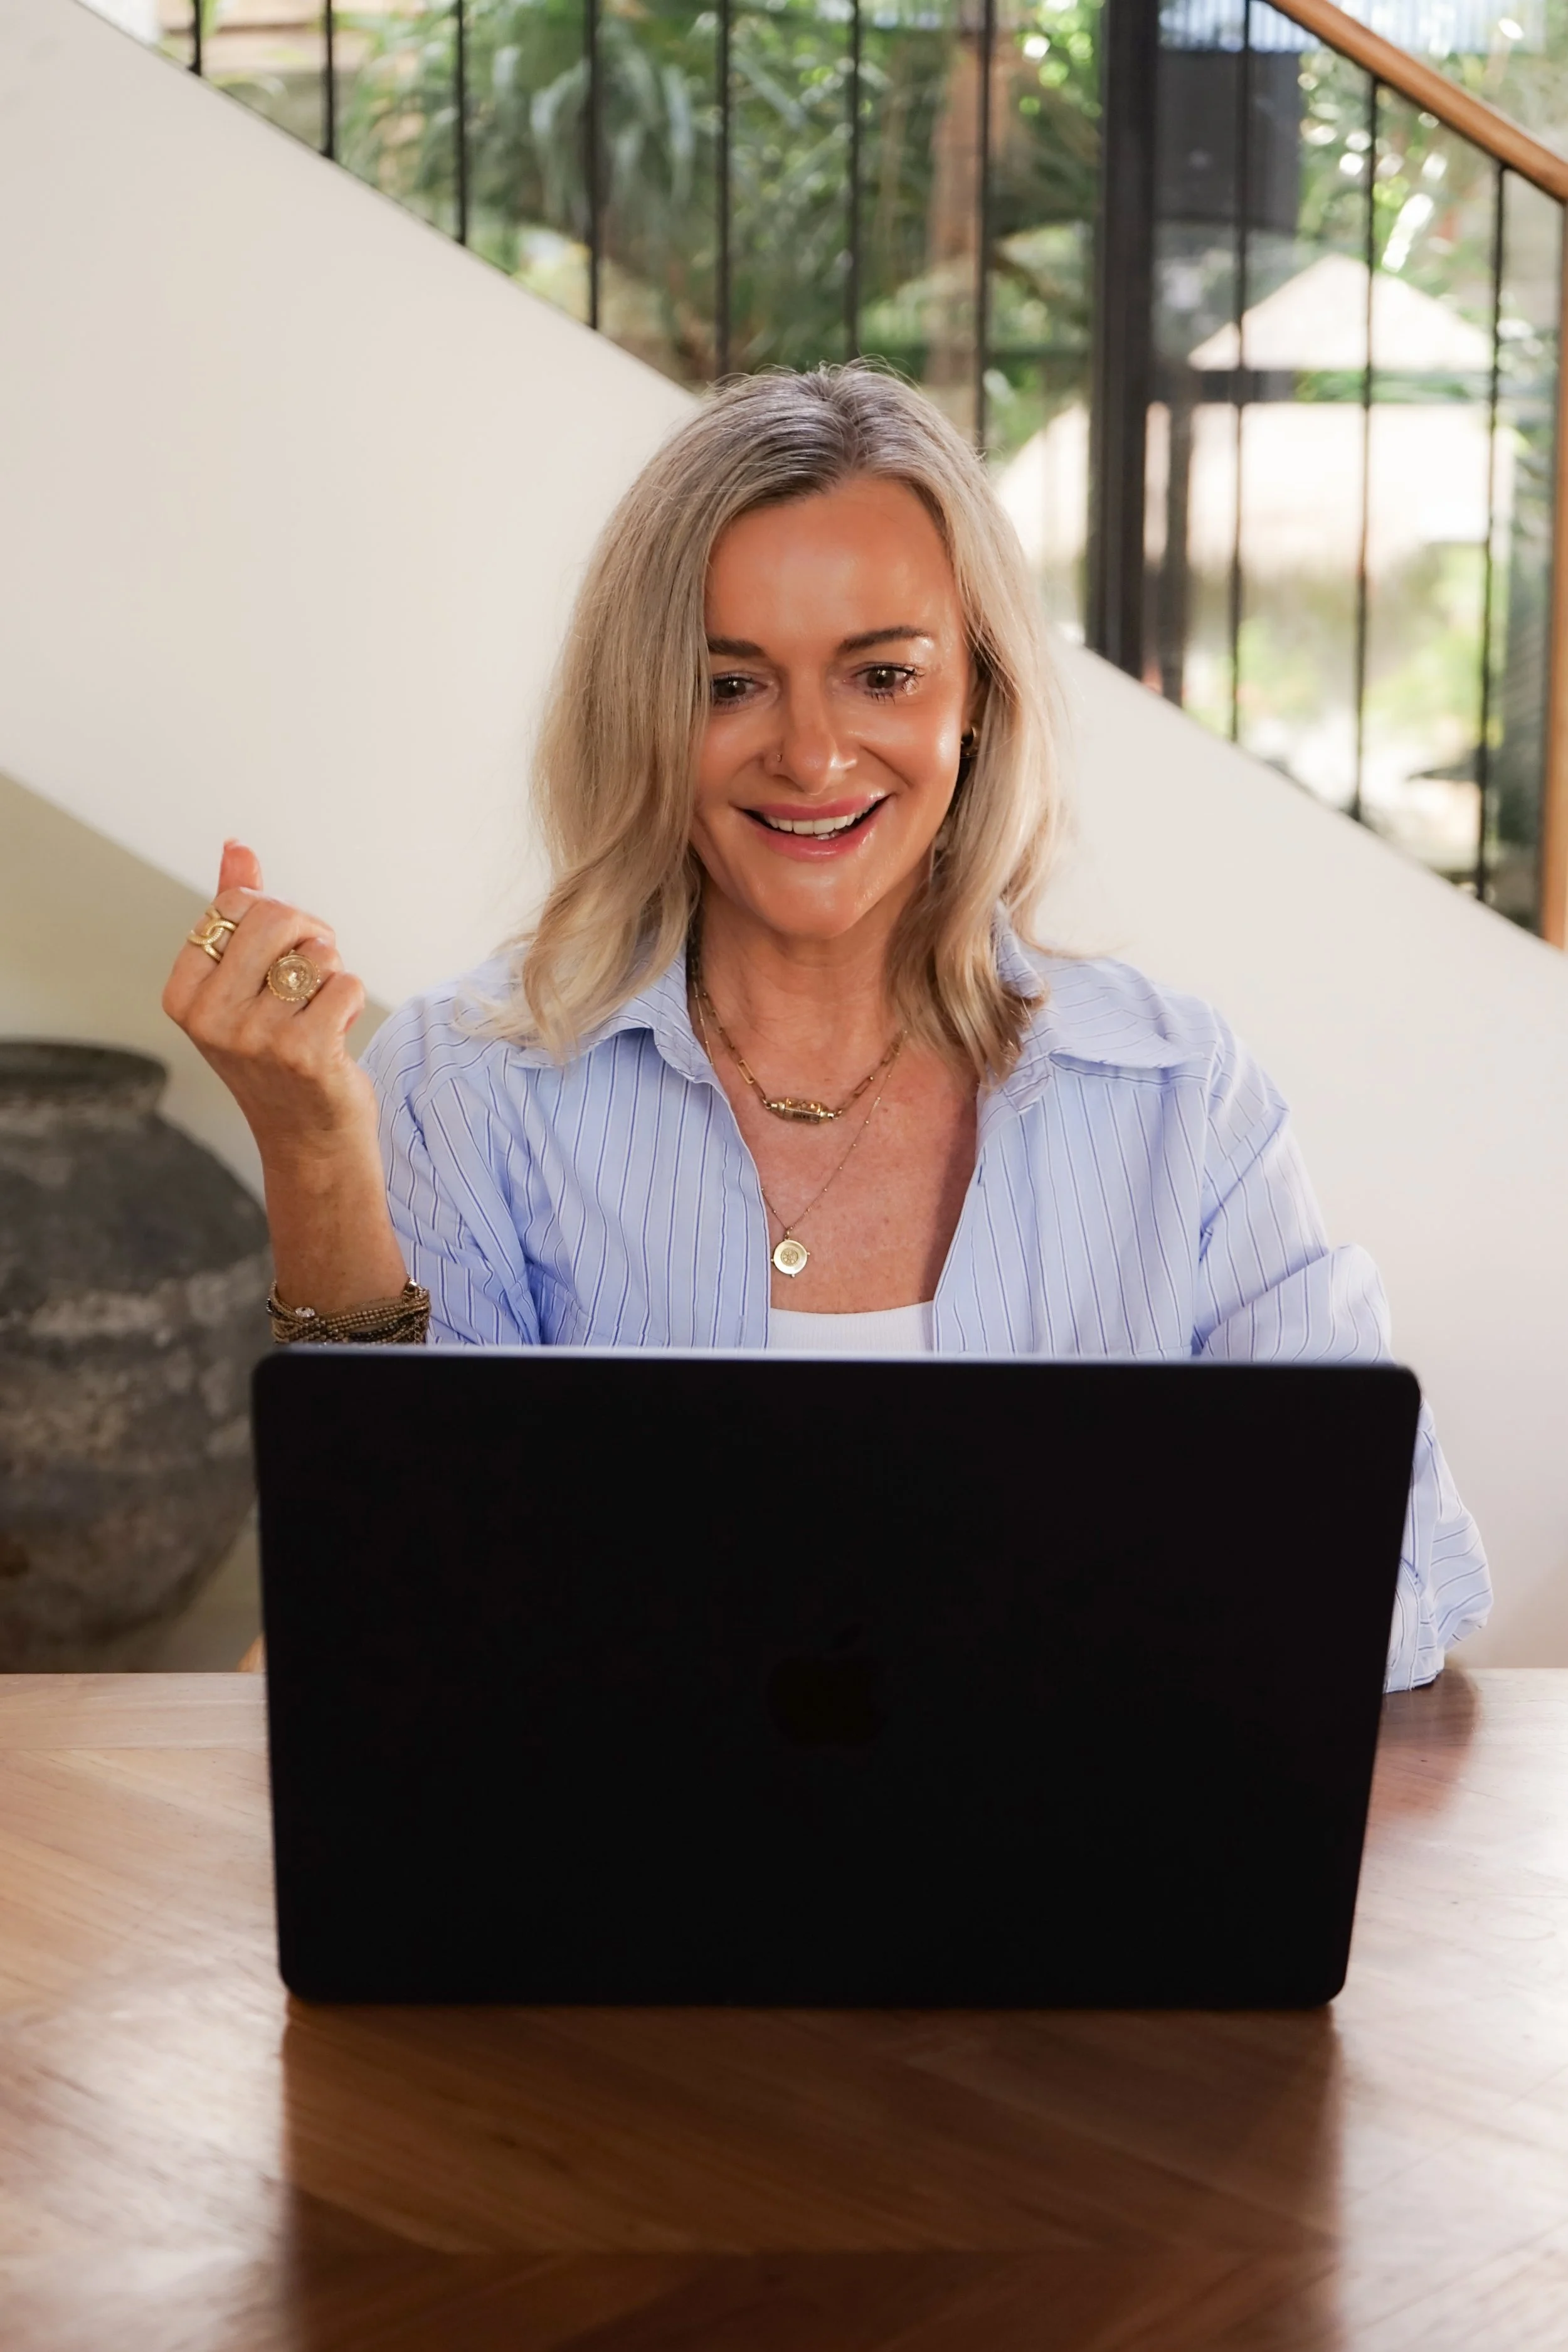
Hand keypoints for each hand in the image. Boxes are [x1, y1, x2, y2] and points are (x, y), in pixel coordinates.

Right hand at [164, 843, 407, 1312]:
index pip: (233, 906)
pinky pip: (345, 985)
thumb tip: (238, 848)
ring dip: (332, 974)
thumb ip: (239, 915)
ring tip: (320, 1011)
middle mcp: (210, 1017)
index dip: (273, 916)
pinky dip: (351, 1001)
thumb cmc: (278, 1053)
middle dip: (310, 933)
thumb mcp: (244, 984)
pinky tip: (336, 1034)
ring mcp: (254, 1038)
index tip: (281, 949)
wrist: (309, 1139)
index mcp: (183, 994)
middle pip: (274, 918)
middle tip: (316, 968)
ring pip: (316, 953)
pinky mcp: (304, 1054)